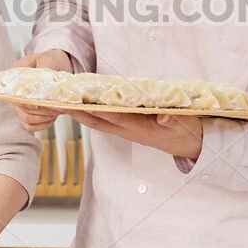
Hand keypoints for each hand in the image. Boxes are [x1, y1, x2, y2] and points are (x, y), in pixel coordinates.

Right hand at [5, 50, 75, 132]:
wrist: (57, 65)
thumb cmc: (52, 60)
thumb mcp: (49, 59)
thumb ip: (45, 68)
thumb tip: (44, 84)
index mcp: (14, 76)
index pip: (14, 94)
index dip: (27, 102)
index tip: (40, 104)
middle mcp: (13, 92)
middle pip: (22, 109)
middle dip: (43, 110)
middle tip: (59, 107)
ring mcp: (19, 104)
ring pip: (26, 119)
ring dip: (44, 118)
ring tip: (58, 111)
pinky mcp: (27, 113)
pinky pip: (30, 126)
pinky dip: (42, 125)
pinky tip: (53, 118)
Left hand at [68, 108, 203, 161]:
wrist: (191, 147)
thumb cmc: (187, 132)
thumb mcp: (184, 125)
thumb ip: (172, 120)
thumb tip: (162, 115)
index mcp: (139, 128)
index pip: (111, 116)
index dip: (93, 108)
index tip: (76, 101)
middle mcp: (129, 131)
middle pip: (96, 121)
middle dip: (76, 111)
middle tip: (56, 100)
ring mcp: (127, 131)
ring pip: (98, 122)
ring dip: (80, 113)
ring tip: (62, 102)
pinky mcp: (129, 130)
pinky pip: (105, 122)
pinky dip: (91, 114)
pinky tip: (82, 106)